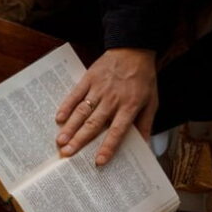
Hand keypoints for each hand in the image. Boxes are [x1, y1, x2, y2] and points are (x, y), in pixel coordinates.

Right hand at [55, 48, 158, 164]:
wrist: (134, 50)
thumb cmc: (144, 79)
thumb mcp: (152, 102)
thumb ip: (146, 124)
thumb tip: (145, 146)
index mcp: (129, 107)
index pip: (117, 131)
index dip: (108, 146)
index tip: (98, 161)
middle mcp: (112, 99)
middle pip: (94, 123)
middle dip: (80, 140)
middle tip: (67, 154)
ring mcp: (99, 89)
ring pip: (82, 111)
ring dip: (70, 127)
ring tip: (60, 140)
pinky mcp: (89, 78)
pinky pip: (75, 94)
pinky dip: (66, 105)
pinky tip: (59, 117)